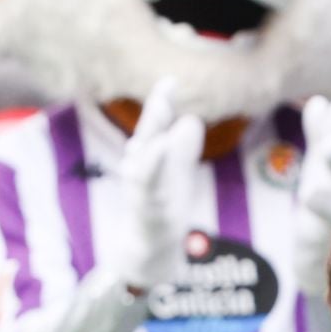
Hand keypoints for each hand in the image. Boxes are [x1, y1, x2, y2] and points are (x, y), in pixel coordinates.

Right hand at [113, 78, 203, 290]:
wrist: (149, 250)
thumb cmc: (161, 209)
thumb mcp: (174, 175)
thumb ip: (182, 148)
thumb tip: (190, 121)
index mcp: (149, 160)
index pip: (156, 127)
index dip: (162, 104)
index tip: (172, 81)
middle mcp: (140, 171)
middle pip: (147, 138)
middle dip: (156, 113)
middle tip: (168, 86)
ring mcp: (141, 193)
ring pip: (144, 166)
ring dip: (155, 144)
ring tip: (168, 126)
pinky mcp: (147, 213)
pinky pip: (150, 194)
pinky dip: (155, 177)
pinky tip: (163, 165)